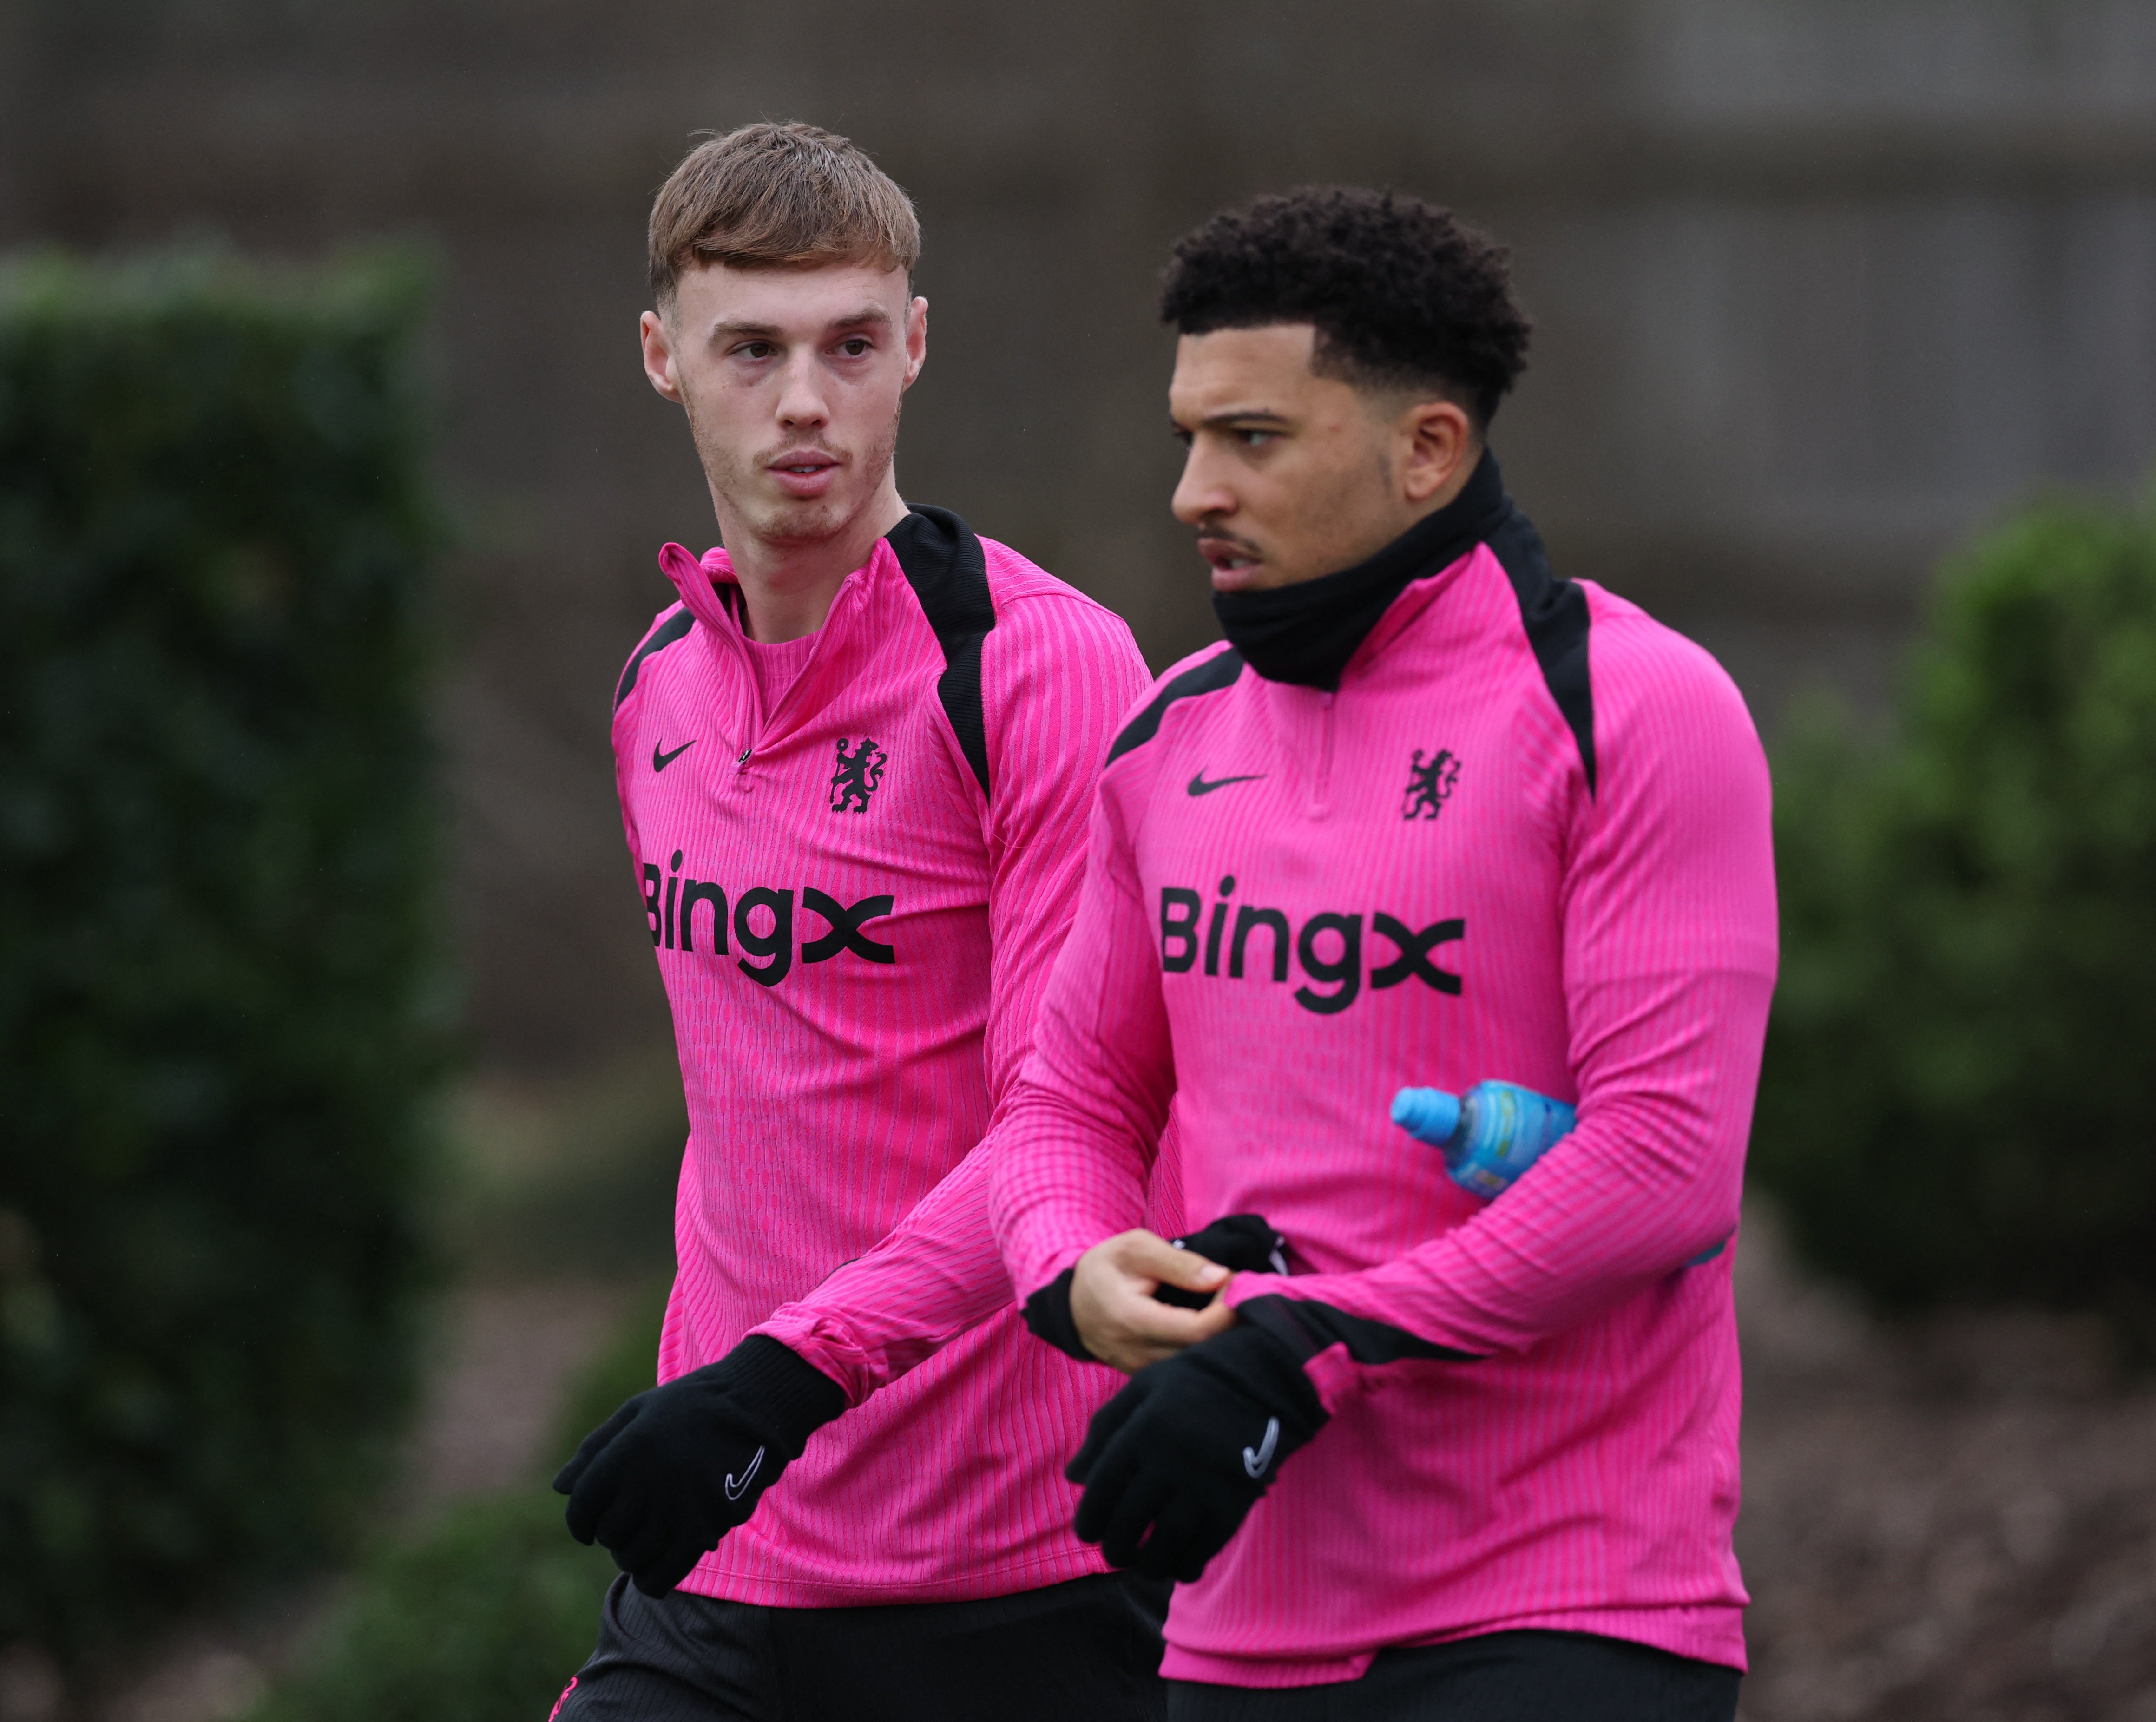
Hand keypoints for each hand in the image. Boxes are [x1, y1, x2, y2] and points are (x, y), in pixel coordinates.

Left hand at [554, 1335, 844, 1594]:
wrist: (754, 1407)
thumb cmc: (689, 1406)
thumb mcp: (637, 1412)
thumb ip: (595, 1450)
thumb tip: (558, 1488)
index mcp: (627, 1451)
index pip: (583, 1506)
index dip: (579, 1522)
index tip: (587, 1526)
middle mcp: (649, 1481)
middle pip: (610, 1533)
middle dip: (611, 1535)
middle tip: (626, 1526)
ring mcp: (679, 1507)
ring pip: (635, 1557)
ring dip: (632, 1557)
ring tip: (642, 1544)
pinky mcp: (706, 1527)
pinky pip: (667, 1572)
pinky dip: (653, 1581)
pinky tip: (653, 1575)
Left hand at [1067, 1313, 1327, 1580]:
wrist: (1264, 1377)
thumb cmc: (1194, 1381)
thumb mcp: (1142, 1389)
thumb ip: (1104, 1429)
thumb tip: (1073, 1477)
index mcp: (1141, 1429)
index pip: (1102, 1490)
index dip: (1089, 1521)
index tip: (1088, 1534)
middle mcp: (1169, 1459)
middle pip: (1129, 1523)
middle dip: (1116, 1549)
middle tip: (1116, 1555)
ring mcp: (1204, 1482)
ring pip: (1166, 1543)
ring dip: (1149, 1565)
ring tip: (1144, 1565)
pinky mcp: (1235, 1499)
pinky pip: (1206, 1546)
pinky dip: (1188, 1565)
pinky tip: (1180, 1567)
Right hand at [1071, 1229, 1236, 1372]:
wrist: (1074, 1303)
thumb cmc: (1106, 1268)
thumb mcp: (1135, 1248)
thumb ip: (1178, 1262)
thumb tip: (1221, 1277)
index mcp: (1133, 1320)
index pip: (1197, 1330)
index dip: (1226, 1310)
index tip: (1238, 1284)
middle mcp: (1138, 1355)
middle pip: (1203, 1352)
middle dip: (1230, 1323)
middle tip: (1238, 1293)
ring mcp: (1142, 1372)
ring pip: (1198, 1364)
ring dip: (1220, 1337)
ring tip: (1224, 1305)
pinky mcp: (1147, 1377)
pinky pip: (1186, 1368)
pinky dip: (1205, 1348)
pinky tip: (1208, 1324)